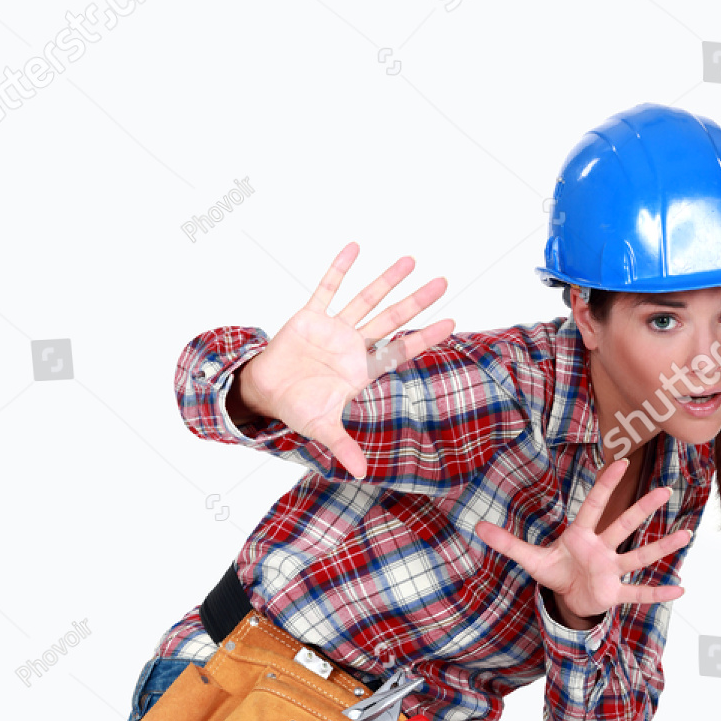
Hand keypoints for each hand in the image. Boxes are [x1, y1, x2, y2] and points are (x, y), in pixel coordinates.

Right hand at [239, 242, 453, 477]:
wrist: (267, 393)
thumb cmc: (299, 408)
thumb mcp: (322, 428)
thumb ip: (343, 445)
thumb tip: (361, 473)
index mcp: (361, 369)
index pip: (400, 350)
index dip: (425, 338)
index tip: (452, 323)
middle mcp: (353, 345)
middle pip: (391, 319)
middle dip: (417, 302)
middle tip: (444, 282)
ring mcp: (333, 328)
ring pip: (366, 300)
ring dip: (386, 280)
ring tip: (410, 260)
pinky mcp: (309, 317)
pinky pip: (326, 289)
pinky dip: (338, 269)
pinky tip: (354, 248)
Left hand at [474, 459, 693, 619]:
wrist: (568, 596)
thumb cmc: (555, 570)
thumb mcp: (529, 558)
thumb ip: (507, 543)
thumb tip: (477, 528)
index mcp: (581, 536)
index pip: (593, 506)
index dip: (604, 486)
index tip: (619, 462)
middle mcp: (601, 549)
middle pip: (624, 525)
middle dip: (643, 508)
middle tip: (664, 489)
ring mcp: (611, 569)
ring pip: (638, 556)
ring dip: (661, 547)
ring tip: (686, 535)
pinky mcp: (615, 592)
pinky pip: (638, 592)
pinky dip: (657, 593)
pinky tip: (680, 589)